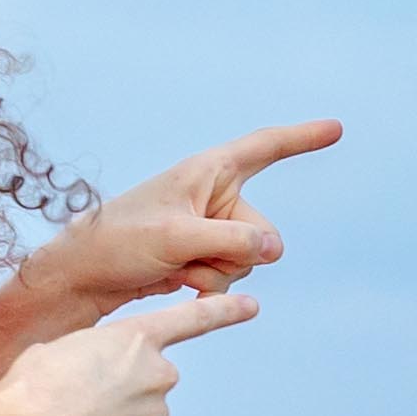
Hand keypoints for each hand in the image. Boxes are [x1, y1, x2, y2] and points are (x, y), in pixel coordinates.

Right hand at [0, 290, 257, 415]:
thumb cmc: (34, 382)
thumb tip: (94, 384)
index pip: (192, 319)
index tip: (252, 305)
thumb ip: (94, 357)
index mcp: (136, 337)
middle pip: (150, 379)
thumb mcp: (60, 348)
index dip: (223, 311)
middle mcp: (158, 371)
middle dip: (124, 389)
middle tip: (82, 398)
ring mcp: (156, 412)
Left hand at [28, 121, 343, 322]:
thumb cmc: (117, 242)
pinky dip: (208, 287)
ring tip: (171, 267)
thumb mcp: (176, 238)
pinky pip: (230, 278)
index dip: (303, 138)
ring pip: (248, 261)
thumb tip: (275, 250)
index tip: (337, 128)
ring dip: (214, 274)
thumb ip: (232, 242)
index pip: (265, 148)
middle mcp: (214, 196)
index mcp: (208, 171)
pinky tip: (176, 284)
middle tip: (186, 254)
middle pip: (263, 232)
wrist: (80, 278)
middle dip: (234, 253)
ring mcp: (210, 229)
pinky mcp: (202, 257)